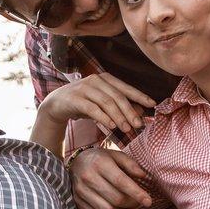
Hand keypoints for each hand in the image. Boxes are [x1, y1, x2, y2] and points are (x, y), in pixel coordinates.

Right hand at [38, 74, 155, 135]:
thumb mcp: (103, 104)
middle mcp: (96, 80)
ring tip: (126, 129)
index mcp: (105, 79)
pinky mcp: (75, 98)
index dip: (140, 96)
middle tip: (138, 125)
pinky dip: (103, 118)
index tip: (152, 104)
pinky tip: (111, 126)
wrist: (56, 104)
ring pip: (106, 102)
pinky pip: (92, 108)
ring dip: (118, 117)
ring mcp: (84, 88)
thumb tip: (141, 112)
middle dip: (130, 111)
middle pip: (117, 96)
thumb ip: (120, 106)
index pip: (126, 88)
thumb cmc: (84, 104)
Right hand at [70, 148, 152, 208]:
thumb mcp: (116, 155)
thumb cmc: (101, 159)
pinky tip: (109, 205)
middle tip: (136, 201)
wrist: (76, 162)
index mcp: (100, 163)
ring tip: (122, 203)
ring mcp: (80, 190)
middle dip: (130, 203)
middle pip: (116, 199)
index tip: (148, 201)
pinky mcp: (77, 201)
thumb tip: (143, 176)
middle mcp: (88, 177)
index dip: (136, 193)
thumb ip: (130, 164)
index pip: (121, 182)